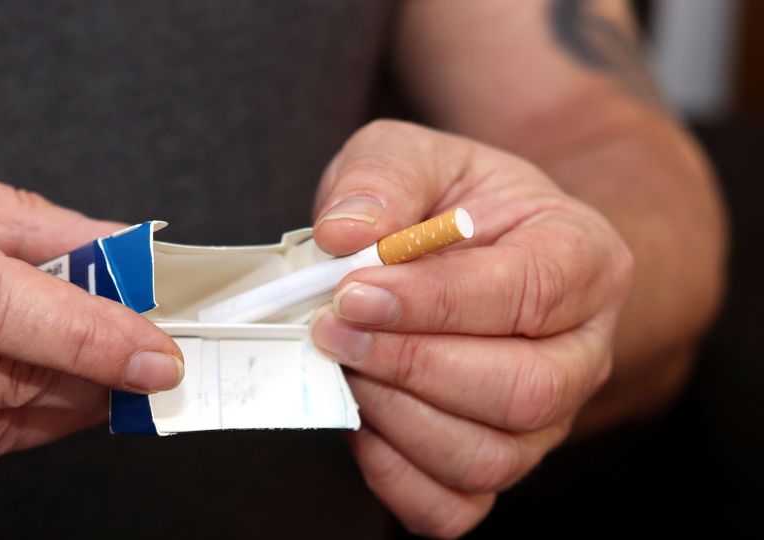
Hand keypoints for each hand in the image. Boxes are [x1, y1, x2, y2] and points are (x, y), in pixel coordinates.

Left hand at [310, 121, 632, 537]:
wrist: (483, 252)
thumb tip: (344, 235)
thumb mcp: (416, 157)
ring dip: (396, 418)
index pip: (526, 294)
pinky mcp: (498, 462)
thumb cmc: (453, 206)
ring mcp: (547, 421)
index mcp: (582, 259)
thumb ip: (383, 178)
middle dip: (410, 365)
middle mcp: (581, 350)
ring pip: (489, 457)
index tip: (354, 293)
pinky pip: (455, 506)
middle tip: (333, 331)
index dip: (435, 302)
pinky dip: (394, 478)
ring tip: (344, 366)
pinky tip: (359, 421)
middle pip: (522, 390)